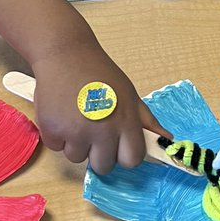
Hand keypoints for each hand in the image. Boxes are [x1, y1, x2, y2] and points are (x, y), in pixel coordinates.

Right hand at [32, 43, 165, 173]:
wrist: (66, 54)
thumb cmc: (99, 73)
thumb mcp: (128, 94)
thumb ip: (146, 121)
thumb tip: (167, 141)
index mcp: (125, 121)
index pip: (132, 159)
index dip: (124, 155)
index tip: (117, 145)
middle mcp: (102, 130)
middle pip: (103, 166)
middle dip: (98, 153)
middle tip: (93, 129)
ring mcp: (76, 132)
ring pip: (77, 157)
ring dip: (75, 144)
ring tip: (74, 117)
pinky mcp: (52, 129)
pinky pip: (56, 147)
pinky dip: (56, 135)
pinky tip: (60, 113)